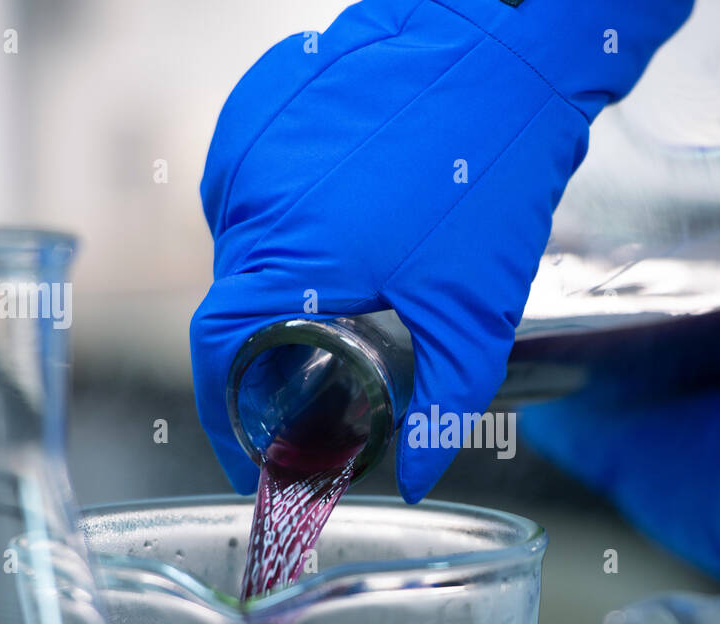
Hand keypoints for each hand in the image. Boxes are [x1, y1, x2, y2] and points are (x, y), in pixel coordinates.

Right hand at [190, 0, 693, 499]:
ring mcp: (248, 140)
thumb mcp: (473, 312)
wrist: (504, 47)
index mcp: (286, 251)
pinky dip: (281, 218)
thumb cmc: (491, 175)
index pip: (215, 353)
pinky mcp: (260, 105)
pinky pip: (251, 184)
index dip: (226, 415)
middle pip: (232, 300)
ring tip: (346, 283)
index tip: (251, 452)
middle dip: (269, 348)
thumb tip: (413, 480)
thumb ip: (442, 408)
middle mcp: (248, 194)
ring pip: (242, 242)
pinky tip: (340, 216)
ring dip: (278, 277)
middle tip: (324, 370)